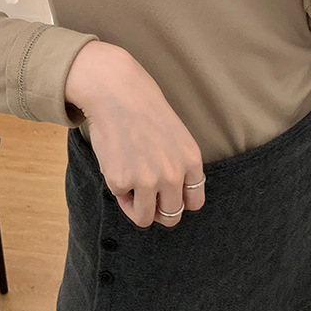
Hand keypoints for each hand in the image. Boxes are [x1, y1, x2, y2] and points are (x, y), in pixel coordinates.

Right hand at [64, 41, 205, 228]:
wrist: (116, 92)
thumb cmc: (144, 109)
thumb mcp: (176, 137)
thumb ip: (179, 166)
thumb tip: (169, 197)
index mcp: (191, 162)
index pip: (194, 203)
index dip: (179, 202)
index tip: (167, 197)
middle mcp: (173, 175)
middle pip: (172, 216)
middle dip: (158, 211)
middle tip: (145, 197)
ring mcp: (147, 181)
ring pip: (145, 218)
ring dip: (136, 207)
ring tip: (129, 186)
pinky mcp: (121, 182)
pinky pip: (121, 199)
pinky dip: (117, 187)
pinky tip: (115, 163)